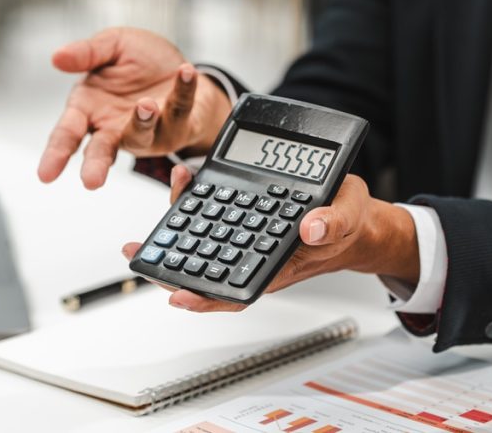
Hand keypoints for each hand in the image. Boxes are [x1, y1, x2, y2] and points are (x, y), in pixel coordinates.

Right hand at [39, 27, 232, 188]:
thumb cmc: (140, 63)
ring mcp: (147, 131)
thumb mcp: (110, 46)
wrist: (180, 68)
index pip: (67, 134)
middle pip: (101, 150)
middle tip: (91, 180)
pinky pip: (180, 108)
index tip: (46, 174)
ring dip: (141, 121)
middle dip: (96, 165)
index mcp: (89, 109)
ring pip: (141, 134)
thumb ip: (86, 53)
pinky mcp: (178, 124)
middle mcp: (115, 126)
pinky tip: (184, 73)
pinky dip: (183, 90)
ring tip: (145, 105)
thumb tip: (57, 57)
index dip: (55, 154)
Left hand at [122, 166, 420, 311]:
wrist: (350, 215)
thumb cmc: (347, 220)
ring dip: (175, 239)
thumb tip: (312, 226)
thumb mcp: (349, 213)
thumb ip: (334, 221)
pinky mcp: (244, 221)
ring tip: (142, 238)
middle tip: (141, 255)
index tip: (178, 297)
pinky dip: (192, 211)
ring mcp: (249, 240)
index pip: (238, 288)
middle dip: (172, 269)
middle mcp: (258, 255)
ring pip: (205, 246)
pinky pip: (213, 221)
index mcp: (281, 264)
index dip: (206, 298)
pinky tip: (177, 194)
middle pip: (209, 270)